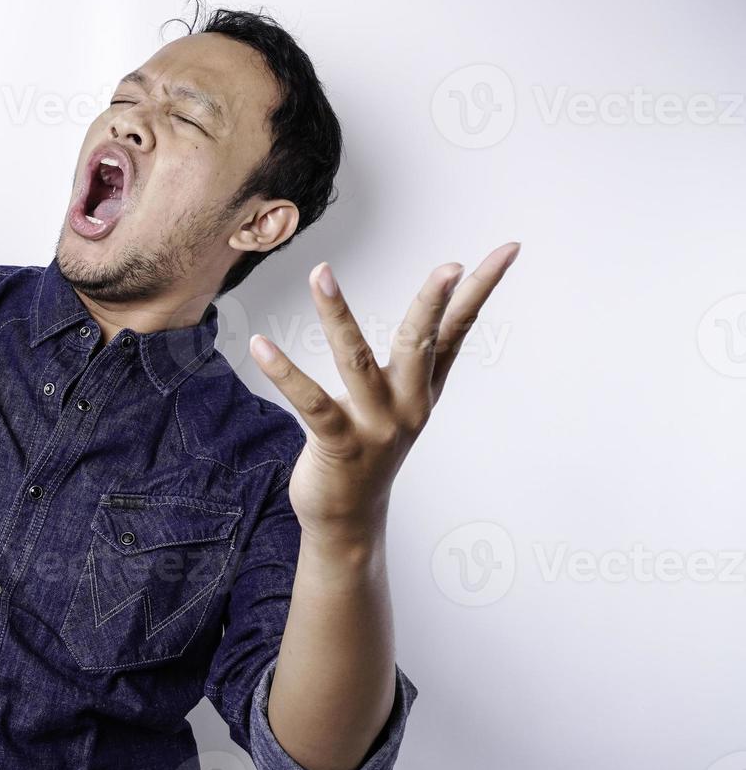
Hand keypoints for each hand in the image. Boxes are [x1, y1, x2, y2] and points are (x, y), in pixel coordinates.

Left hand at [249, 242, 520, 539]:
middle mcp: (407, 404)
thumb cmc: (370, 449)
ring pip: (357, 361)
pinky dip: (285, 372)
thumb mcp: (404, 402)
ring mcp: (375, 426)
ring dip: (337, 315)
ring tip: (320, 272)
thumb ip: (418, 358)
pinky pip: (311, 403)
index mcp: (423, 388)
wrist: (349, 519)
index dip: (481, 288)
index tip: (508, 250)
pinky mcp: (339, 445)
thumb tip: (435, 311)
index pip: (458, 329)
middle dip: (434, 304)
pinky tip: (260, 345)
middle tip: (450, 265)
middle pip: (422, 343)